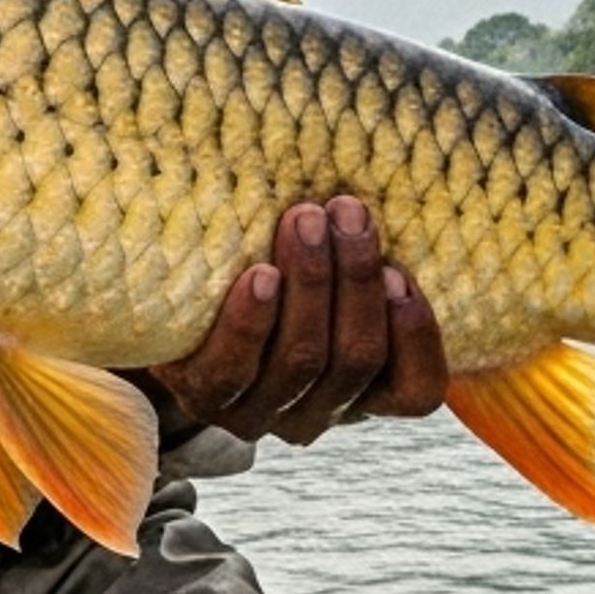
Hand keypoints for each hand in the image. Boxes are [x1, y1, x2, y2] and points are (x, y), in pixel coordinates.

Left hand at [141, 197, 448, 446]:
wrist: (176, 317)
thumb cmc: (272, 277)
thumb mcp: (326, 279)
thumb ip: (356, 253)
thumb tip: (385, 179)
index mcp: (366, 394)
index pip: (416, 391)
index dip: (418, 338)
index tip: (399, 271)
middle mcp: (319, 413)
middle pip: (355, 359)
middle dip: (355, 279)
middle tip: (347, 212)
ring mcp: (260, 413)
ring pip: (302, 359)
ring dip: (310, 283)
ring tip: (304, 219)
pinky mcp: (205, 399)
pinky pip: (233, 369)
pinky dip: (251, 321)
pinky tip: (259, 274)